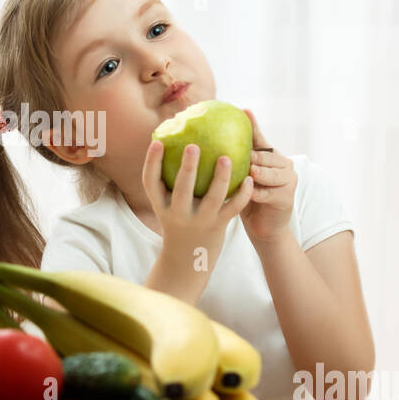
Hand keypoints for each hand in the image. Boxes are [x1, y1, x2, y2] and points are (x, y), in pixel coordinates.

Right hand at [141, 137, 254, 266]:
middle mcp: (178, 213)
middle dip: (187, 168)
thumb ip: (168, 180)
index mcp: (161, 205)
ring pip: (212, 198)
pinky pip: (232, 207)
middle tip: (193, 146)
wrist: (189, 258)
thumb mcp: (167, 204)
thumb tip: (174, 141)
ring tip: (225, 158)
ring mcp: (200, 220)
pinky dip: (242, 194)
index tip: (157, 141)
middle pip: (181, 189)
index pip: (151, 182)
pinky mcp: (218, 226)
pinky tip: (248, 178)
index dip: (152, 162)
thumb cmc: (179, 220)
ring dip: (220, 178)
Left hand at [241, 108, 296, 245]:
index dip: (253, 125)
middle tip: (246, 154)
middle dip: (257, 154)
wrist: (264, 228)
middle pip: (269, 155)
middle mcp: (283, 165)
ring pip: (273, 173)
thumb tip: (203, 142)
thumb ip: (231, 162)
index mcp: (270, 157)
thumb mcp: (239, 178)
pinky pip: (272, 193)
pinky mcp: (288, 197)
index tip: (244, 111)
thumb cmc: (247, 200)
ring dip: (261, 172)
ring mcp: (288, 181)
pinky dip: (260, 193)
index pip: (260, 139)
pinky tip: (250, 192)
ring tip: (251, 171)